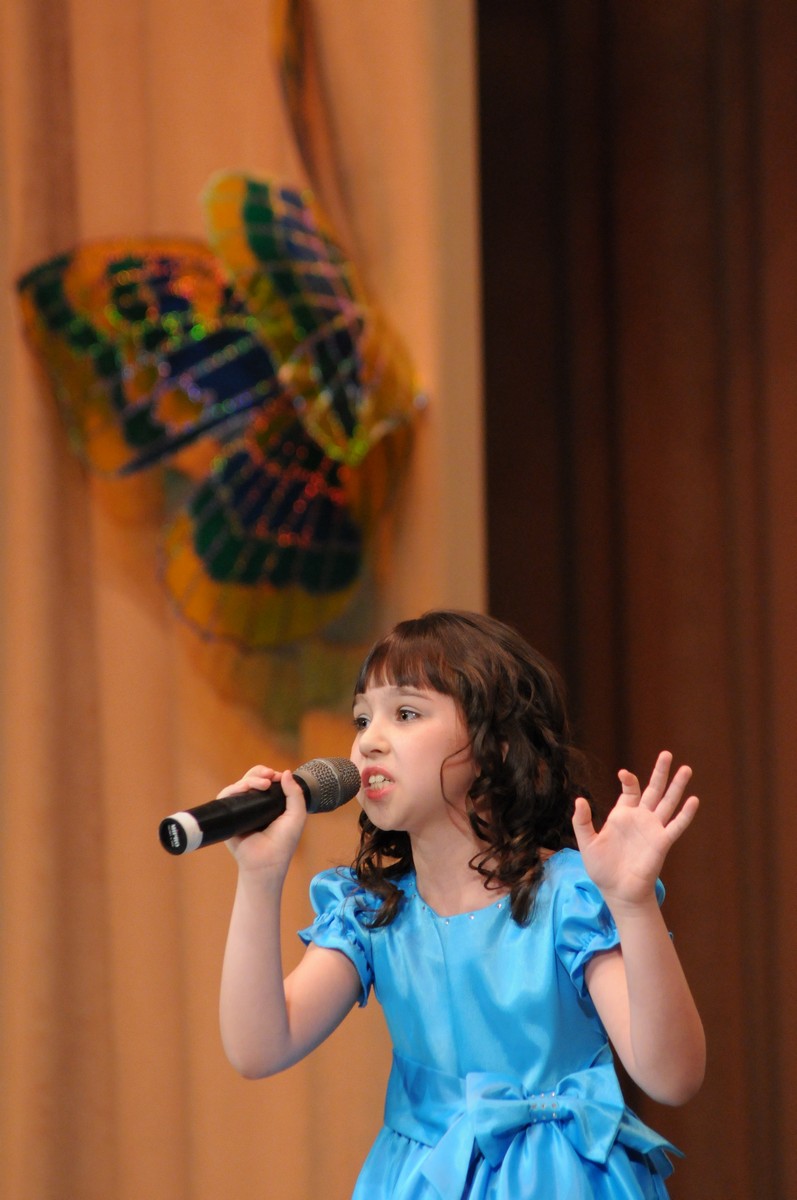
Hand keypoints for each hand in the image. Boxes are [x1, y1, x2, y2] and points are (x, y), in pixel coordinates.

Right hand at [218, 765, 307, 876]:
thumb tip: (285, 772)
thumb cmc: (283, 843)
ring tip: (262, 784)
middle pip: (251, 778)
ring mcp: (240, 809)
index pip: (266, 781)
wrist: (266, 863)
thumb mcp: (296, 816)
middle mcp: (254, 805)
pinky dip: (234, 788)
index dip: (269, 774)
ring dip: (249, 779)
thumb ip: (295, 794)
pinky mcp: (228, 815)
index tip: (275, 775)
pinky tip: (245, 789)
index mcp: (269, 803)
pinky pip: (226, 796)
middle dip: (259, 772)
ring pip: (239, 785)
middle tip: (268, 776)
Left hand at [572, 751, 698, 908]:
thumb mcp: (586, 842)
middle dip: (660, 772)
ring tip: (686, 768)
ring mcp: (653, 829)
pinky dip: (685, 814)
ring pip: (668, 802)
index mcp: (622, 815)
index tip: (623, 774)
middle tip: (666, 754)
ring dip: (677, 786)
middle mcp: (640, 818)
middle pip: (654, 790)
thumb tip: (579, 799)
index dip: (629, 780)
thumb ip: (582, 821)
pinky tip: (694, 800)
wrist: (617, 891)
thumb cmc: (602, 869)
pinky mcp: (662, 842)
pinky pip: (676, 825)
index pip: (630, 790)